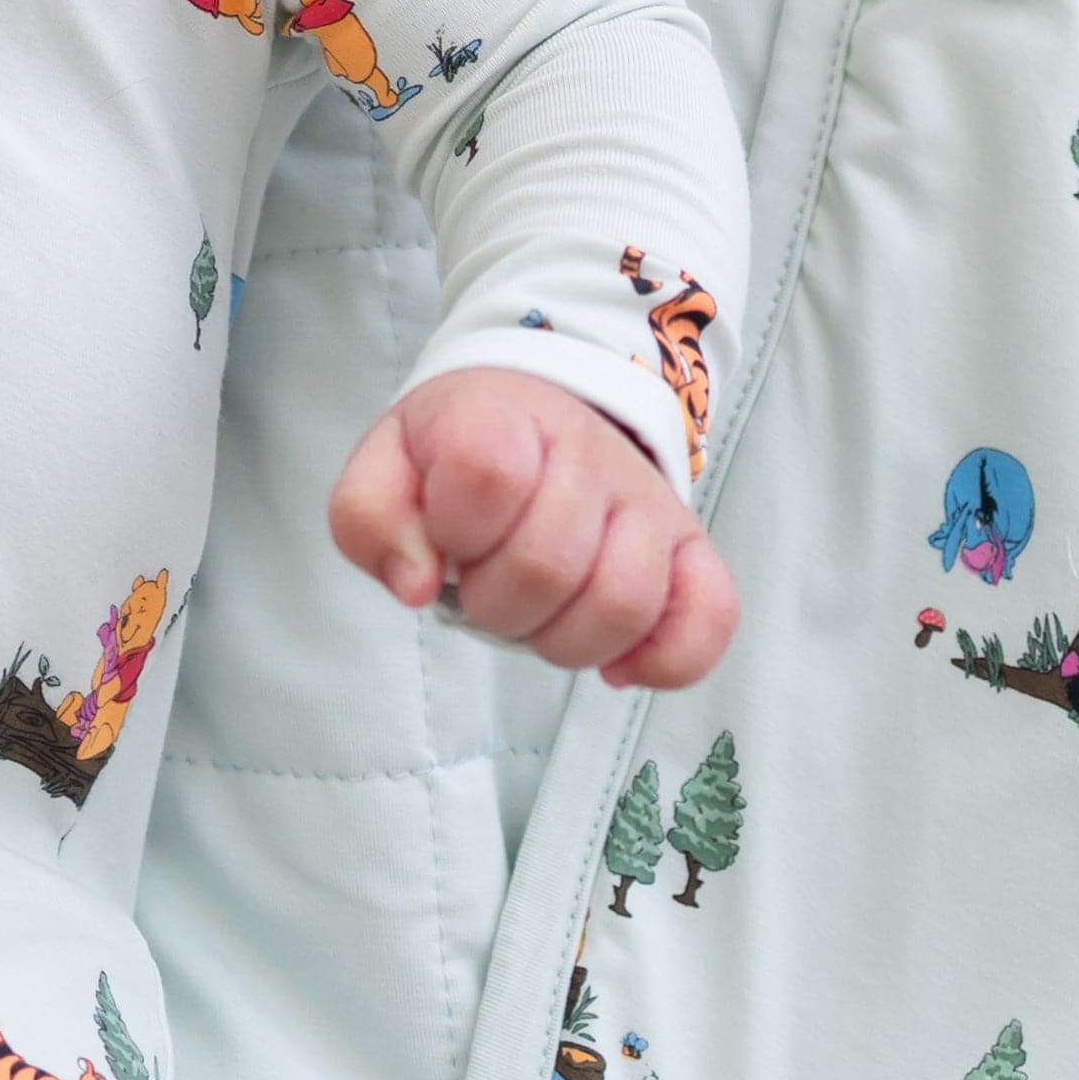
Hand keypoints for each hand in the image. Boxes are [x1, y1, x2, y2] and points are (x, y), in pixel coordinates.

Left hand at [327, 368, 737, 687]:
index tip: (445, 535)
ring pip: (622, 603)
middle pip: (547, 565)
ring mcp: (647, 499)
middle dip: (495, 605)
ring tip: (537, 618)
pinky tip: (616, 666)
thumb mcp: (387, 464)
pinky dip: (663, 661)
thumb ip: (368, 518)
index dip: (453, 529)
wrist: (540, 413)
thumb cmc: (454, 452)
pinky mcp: (693, 547)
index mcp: (499, 416)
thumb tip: (414, 586)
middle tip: (482, 588)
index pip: (484, 475)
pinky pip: (710, 615)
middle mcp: (586, 450)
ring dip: (562, 640)